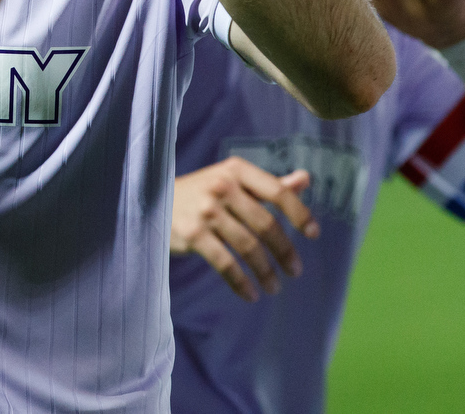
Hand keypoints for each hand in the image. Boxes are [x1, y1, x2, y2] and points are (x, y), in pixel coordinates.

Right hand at [170, 157, 319, 302]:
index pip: (277, 192)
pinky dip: (241, 283)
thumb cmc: (200, 192)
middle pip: (265, 224)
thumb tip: (305, 179)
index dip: (300, 214)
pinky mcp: (192, 234)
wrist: (150, 202)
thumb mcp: (231, 181)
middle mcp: (222, 186)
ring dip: (266, 272)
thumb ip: (267, 185)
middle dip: (285, 251)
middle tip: (295, 271)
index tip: (314, 235)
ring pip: (248, 247)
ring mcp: (206, 210)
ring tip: (275, 287)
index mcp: (236, 170)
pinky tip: (251, 295)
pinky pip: (225, 264)